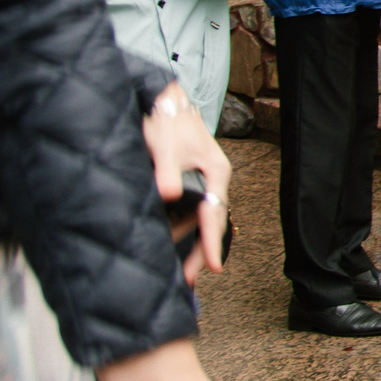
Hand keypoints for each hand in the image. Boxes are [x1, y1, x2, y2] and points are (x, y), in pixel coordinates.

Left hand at [144, 81, 230, 283]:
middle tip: (190, 279)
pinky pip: (187, 211)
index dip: (212, 243)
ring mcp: (201, 182)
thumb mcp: (164, 144)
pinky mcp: (188, 182)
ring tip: (173, 265)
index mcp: (216, 172)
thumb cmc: (167, 120)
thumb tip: (167, 196)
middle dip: (201, 252)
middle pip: (211, 223)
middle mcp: (212, 180)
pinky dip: (176, 227)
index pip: (214, 214)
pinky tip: (165, 239)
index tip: (212, 268)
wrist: (164, 101)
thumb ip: (166, 171)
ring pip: (197, 219)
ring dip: (185, 240)